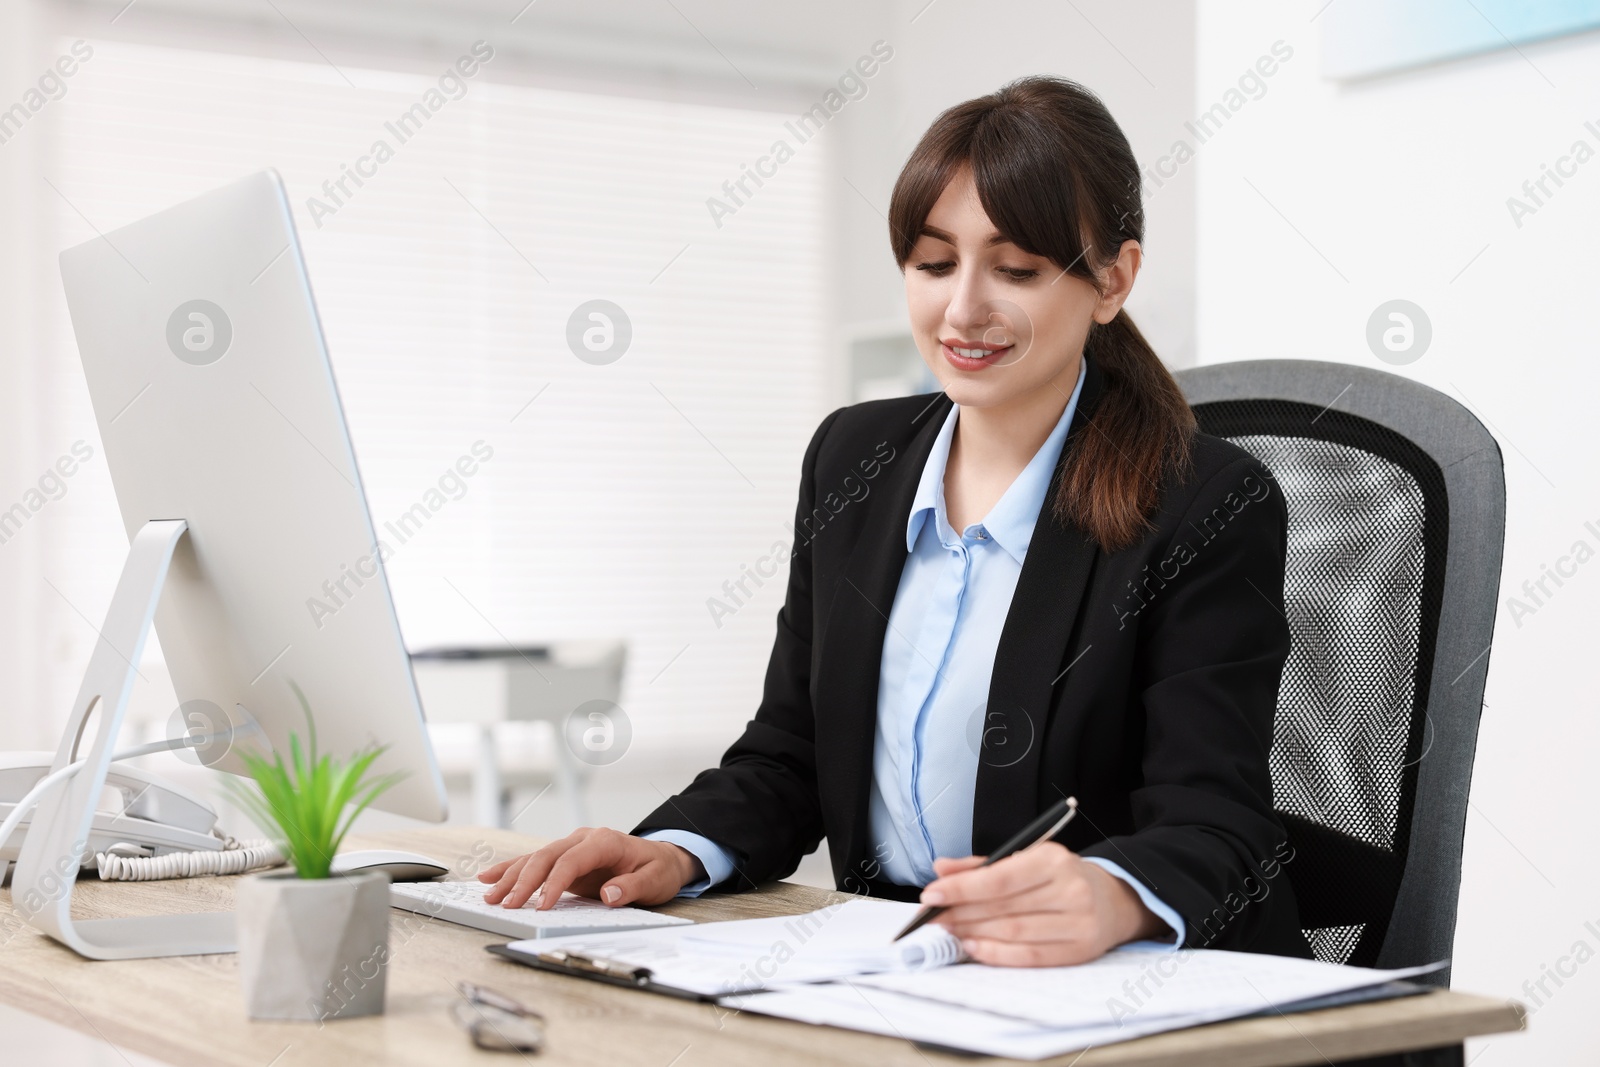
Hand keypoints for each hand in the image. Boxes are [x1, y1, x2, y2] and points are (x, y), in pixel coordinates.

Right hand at [478, 827, 703, 909]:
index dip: (554, 883)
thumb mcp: (654, 880)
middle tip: (506, 904)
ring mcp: (572, 846)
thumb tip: (609, 895)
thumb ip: (632, 887)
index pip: (571, 861)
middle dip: (523, 881)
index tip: (542, 906)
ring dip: (510, 876)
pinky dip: (512, 868)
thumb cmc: (658, 868)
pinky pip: (535, 861)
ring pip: (534, 858)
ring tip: (489, 894)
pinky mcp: (565, 858)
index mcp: (604, 841)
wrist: (662, 858)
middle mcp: (583, 839)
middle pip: (546, 857)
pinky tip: (490, 876)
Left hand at [921, 843, 1169, 965]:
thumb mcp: (1027, 858)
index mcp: (1055, 859)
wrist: (1113, 900)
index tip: (931, 894)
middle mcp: (1070, 890)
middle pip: (1003, 907)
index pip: (1000, 877)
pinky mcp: (1080, 951)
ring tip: (948, 930)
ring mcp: (1079, 923)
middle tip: (932, 916)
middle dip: (960, 912)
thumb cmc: (1060, 878)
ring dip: (973, 933)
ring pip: (1013, 932)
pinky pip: (1030, 956)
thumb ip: (981, 865)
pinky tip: (973, 947)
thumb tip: (940, 869)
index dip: (962, 888)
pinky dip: (997, 953)